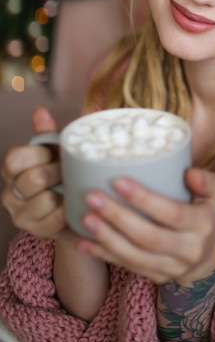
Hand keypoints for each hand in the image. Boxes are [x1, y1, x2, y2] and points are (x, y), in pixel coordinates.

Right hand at [1, 106, 67, 238]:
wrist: (77, 209)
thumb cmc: (64, 175)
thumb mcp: (56, 151)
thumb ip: (47, 134)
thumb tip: (40, 110)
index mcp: (12, 170)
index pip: (14, 159)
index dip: (38, 154)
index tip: (53, 153)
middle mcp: (10, 193)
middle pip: (33, 178)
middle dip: (58, 172)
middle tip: (69, 171)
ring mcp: (22, 215)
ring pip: (45, 199)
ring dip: (65, 191)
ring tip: (72, 188)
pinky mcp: (38, 231)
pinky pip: (56, 218)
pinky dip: (69, 209)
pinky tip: (75, 204)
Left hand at [76, 167, 214, 284]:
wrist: (206, 258)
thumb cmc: (204, 214)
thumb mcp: (214, 195)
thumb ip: (207, 181)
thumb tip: (189, 173)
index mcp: (202, 225)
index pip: (172, 213)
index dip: (145, 199)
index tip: (118, 181)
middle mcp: (188, 250)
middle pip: (149, 237)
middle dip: (118, 217)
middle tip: (92, 197)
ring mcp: (171, 268)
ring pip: (135, 256)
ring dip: (107, 238)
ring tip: (85, 218)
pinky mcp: (155, 277)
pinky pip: (126, 267)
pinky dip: (103, 255)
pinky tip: (84, 242)